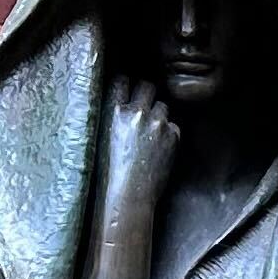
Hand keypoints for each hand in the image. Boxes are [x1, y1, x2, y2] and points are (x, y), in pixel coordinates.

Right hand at [102, 78, 177, 214]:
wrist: (130, 197)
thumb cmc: (111, 174)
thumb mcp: (103, 139)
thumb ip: (115, 118)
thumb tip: (124, 107)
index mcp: (114, 112)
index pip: (121, 81)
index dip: (127, 83)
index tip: (129, 86)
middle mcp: (136, 112)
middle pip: (147, 86)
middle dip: (148, 93)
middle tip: (146, 105)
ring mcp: (157, 123)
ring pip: (163, 106)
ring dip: (159, 115)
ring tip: (152, 135)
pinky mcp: (172, 135)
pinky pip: (174, 126)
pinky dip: (170, 134)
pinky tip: (160, 149)